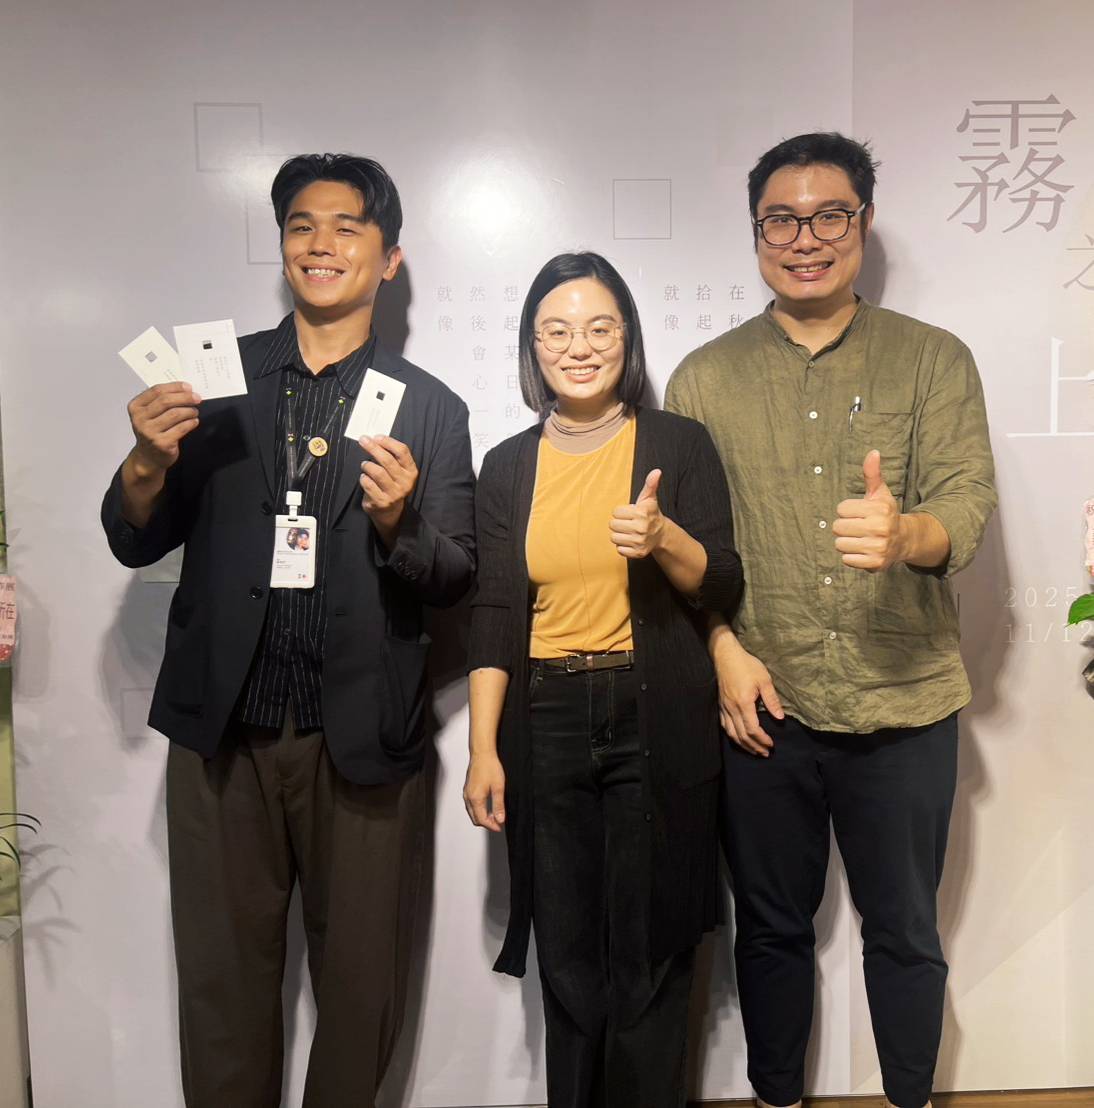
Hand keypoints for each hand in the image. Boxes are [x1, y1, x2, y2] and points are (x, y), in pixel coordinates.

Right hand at [127, 382, 201, 474]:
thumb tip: (185, 389)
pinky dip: (191, 423)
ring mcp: (150, 432)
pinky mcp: (162, 443)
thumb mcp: (149, 414)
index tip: (188, 387)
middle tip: (197, 398)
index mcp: (135, 407)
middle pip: (166, 401)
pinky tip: (194, 421)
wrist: (148, 457)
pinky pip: (181, 428)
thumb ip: (161, 401)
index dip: (175, 387)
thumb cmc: (152, 431)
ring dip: (189, 411)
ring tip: (195, 411)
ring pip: (175, 414)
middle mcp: (140, 419)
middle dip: (185, 397)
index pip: (156, 391)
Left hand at [359, 434, 417, 532]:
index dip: (388, 442)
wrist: (390, 512)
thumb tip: (374, 439)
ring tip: (364, 464)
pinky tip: (364, 478)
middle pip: (388, 460)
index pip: (402, 451)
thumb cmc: (391, 485)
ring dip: (367, 465)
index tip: (376, 437)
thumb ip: (391, 456)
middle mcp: (405, 482)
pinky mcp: (382, 501)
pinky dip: (363, 478)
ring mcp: (394, 493)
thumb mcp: (398, 471)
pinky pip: (369, 484)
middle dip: (373, 448)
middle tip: (363, 440)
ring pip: (378, 472)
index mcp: (411, 471)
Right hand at [463, 752, 505, 831]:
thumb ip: (498, 805)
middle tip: (498, 822)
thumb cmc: (490, 767)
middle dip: (486, 823)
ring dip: (482, 816)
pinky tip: (487, 806)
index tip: (500, 827)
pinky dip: (478, 809)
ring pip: (472, 812)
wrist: (482, 753)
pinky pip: (470, 805)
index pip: (482, 820)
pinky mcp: (467, 789)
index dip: (492, 826)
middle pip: (475, 818)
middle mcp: (468, 797)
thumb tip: (500, 819)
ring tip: (494, 814)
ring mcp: (466, 793)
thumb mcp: (498, 788)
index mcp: (475, 799)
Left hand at [610, 469, 664, 558]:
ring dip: (620, 535)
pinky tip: (631, 541)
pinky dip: (623, 546)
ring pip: (614, 537)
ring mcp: (639, 542)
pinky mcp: (637, 553)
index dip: (621, 512)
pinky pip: (619, 549)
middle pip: (612, 525)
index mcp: (641, 513)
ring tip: (629, 532)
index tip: (630, 513)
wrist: (661, 534)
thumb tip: (656, 471)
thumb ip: (650, 484)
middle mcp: (641, 528)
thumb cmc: (651, 514)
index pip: (616, 512)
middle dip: (619, 523)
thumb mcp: (649, 498)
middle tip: (629, 523)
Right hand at [713, 642, 783, 756]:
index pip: (752, 729)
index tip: (771, 744)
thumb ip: (772, 700)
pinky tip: (738, 738)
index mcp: (743, 703)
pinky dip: (732, 736)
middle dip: (754, 746)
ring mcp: (724, 707)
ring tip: (753, 750)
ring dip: (743, 745)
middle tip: (765, 753)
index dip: (762, 739)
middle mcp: (732, 708)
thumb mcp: (764, 680)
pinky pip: (724, 725)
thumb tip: (780, 718)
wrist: (726, 655)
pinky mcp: (721, 705)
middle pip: (742, 735)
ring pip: (731, 733)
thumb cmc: (747, 665)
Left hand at [833, 450, 904, 571]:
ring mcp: (878, 547)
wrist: (904, 541)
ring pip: (840, 544)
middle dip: (845, 527)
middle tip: (859, 527)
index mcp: (880, 509)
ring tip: (861, 539)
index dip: (848, 511)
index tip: (860, 513)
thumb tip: (873, 452)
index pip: (841, 509)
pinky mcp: (874, 563)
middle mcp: (880, 528)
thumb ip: (872, 474)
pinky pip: (846, 559)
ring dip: (846, 542)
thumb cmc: (885, 514)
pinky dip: (851, 556)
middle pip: (837, 527)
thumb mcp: (880, 493)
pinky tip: (863, 550)